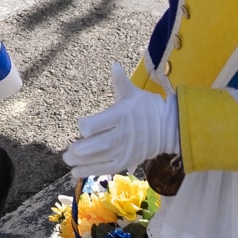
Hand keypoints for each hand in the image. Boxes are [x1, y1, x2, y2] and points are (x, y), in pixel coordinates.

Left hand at [62, 63, 180, 178]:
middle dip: (84, 149)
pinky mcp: (128, 159)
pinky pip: (109, 167)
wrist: (170, 128)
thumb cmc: (148, 107)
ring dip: (85, 162)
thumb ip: (121, 82)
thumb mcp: (134, 92)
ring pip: (104, 157)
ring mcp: (127, 149)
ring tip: (68, 163)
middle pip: (102, 143)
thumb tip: (115, 65)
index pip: (103, 122)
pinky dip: (93, 170)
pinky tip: (77, 173)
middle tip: (67, 152)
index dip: (90, 126)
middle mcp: (124, 133)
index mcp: (123, 115)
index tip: (82, 127)